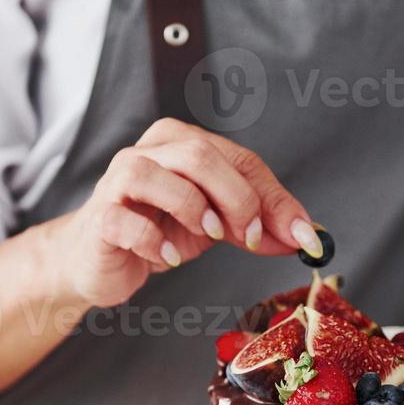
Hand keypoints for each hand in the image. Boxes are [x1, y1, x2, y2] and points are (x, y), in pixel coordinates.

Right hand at [52, 118, 323, 307]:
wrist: (97, 261)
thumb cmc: (156, 233)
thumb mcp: (216, 226)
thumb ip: (258, 226)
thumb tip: (306, 237)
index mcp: (182, 143)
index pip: (240, 159)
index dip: (273, 198)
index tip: (301, 235)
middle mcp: (149, 152)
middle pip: (201, 156)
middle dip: (238, 200)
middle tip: (250, 238)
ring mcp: (119, 181)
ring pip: (161, 175)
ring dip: (195, 209)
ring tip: (207, 237)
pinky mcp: (100, 217)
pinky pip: (127, 221)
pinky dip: (156, 241)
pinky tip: (169, 258)